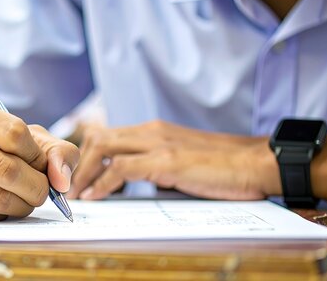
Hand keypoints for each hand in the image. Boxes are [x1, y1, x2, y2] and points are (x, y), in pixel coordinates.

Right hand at [0, 97, 77, 220]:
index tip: (42, 165)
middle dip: (36, 188)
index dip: (38, 156)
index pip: (15, 134)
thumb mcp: (29, 139)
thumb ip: (57, 152)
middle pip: (7, 169)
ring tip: (23, 200)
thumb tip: (61, 181)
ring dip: (21, 206)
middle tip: (42, 193)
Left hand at [68, 120, 278, 200]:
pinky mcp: (166, 160)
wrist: (257, 163)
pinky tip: (95, 196)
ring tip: (76, 193)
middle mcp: (151, 131)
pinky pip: (121, 167)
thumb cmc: (224, 167)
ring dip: (83, 172)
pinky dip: (102, 182)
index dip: (88, 155)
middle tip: (69, 186)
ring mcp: (158, 143)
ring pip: (103, 147)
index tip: (78, 177)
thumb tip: (139, 181)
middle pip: (98, 138)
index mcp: (154, 130)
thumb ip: (158, 166)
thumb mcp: (183, 162)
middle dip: (78, 163)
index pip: (108, 135)